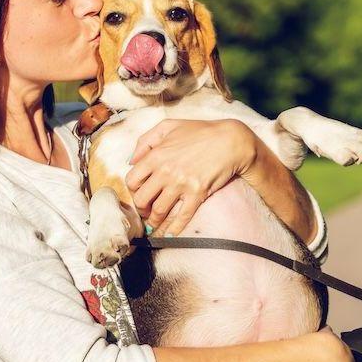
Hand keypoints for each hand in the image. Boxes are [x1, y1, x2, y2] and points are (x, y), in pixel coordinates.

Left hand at [125, 119, 254, 235]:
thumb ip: (145, 141)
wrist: (230, 140)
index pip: (132, 180)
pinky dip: (173, 229)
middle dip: (141, 208)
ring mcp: (181, 184)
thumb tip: (131, 160)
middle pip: (142, 199)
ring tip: (154, 225)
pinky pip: (182, 217)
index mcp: (155, 155)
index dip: (133, 190)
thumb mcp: (168, 126)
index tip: (139, 193)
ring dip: (154, 222)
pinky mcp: (197, 194)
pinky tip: (168, 235)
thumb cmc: (199, 131)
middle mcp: (165, 172)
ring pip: (158, 211)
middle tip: (145, 210)